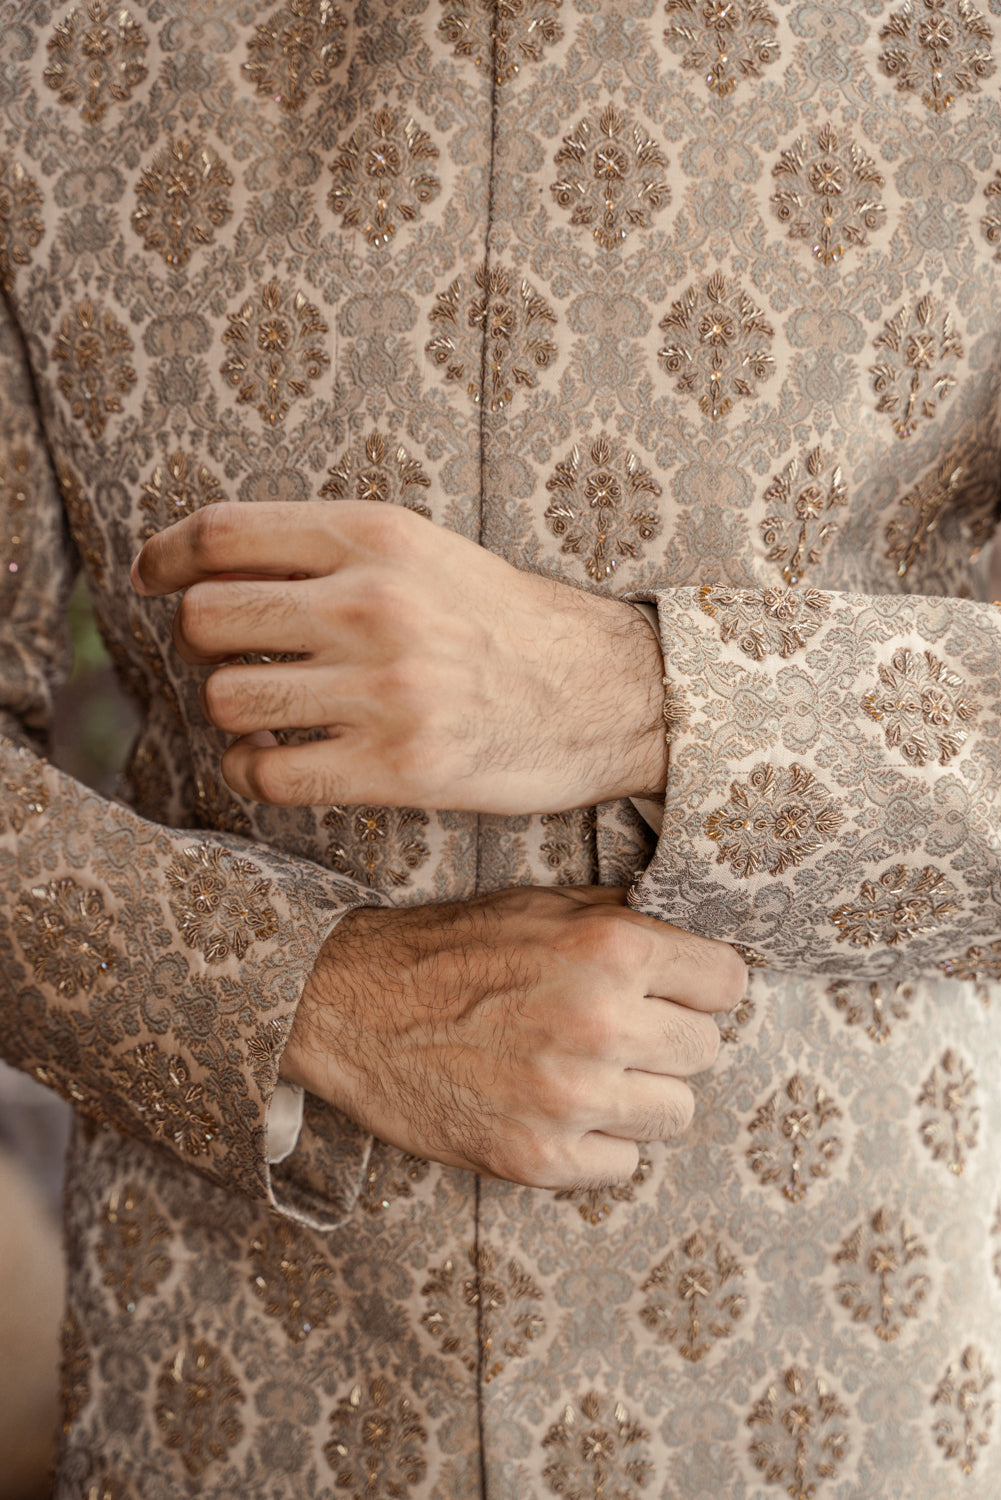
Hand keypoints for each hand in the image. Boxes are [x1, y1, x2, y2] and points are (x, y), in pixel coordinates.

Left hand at [131, 500, 667, 812]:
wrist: (611, 691)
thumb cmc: (509, 623)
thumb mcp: (426, 553)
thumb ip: (330, 553)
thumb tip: (209, 571)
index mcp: (379, 536)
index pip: (223, 533)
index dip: (165, 556)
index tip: (149, 578)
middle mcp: (375, 605)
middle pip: (206, 619)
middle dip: (199, 645)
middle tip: (229, 659)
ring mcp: (386, 690)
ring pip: (227, 701)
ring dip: (229, 715)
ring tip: (263, 715)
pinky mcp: (399, 768)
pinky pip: (267, 774)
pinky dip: (250, 773)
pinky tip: (274, 762)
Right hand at [282, 886, 744, 1187]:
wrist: (351, 1007)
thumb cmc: (451, 950)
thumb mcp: (542, 906)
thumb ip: (625, 918)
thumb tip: (696, 937)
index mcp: (609, 947)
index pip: (727, 982)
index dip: (700, 984)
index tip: (677, 990)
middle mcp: (600, 1022)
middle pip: (705, 1049)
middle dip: (669, 1037)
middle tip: (621, 1030)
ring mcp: (571, 1098)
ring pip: (675, 1112)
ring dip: (640, 1094)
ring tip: (590, 1072)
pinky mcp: (539, 1159)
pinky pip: (623, 1164)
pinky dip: (599, 1143)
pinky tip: (558, 1110)